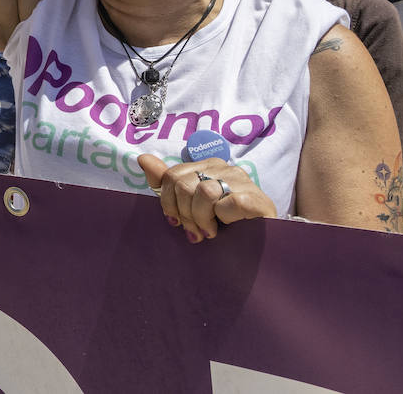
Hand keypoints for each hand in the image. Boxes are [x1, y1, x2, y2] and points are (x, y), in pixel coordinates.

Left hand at [139, 155, 277, 242]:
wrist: (259, 242)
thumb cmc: (222, 223)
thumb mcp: (190, 204)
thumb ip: (166, 182)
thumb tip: (143, 159)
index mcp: (206, 165)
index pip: (171, 176)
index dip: (167, 202)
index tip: (176, 221)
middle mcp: (224, 167)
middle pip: (183, 184)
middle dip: (184, 213)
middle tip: (194, 230)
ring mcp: (242, 181)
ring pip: (204, 192)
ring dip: (202, 218)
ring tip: (209, 230)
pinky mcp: (257, 198)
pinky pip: (230, 203)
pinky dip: (223, 218)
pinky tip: (227, 227)